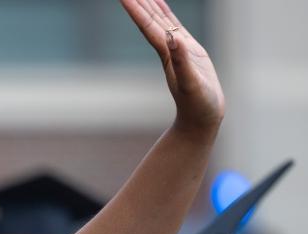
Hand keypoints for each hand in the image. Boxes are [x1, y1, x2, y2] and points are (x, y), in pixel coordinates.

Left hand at [121, 0, 224, 133]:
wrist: (202, 117)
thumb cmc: (198, 104)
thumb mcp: (190, 83)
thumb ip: (181, 61)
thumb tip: (172, 38)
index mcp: (166, 53)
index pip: (147, 27)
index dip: (136, 10)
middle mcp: (167, 48)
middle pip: (149, 19)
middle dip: (138, 1)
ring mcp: (176, 47)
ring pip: (159, 19)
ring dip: (148, 3)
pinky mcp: (188, 49)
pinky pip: (173, 24)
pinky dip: (165, 12)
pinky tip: (160, 3)